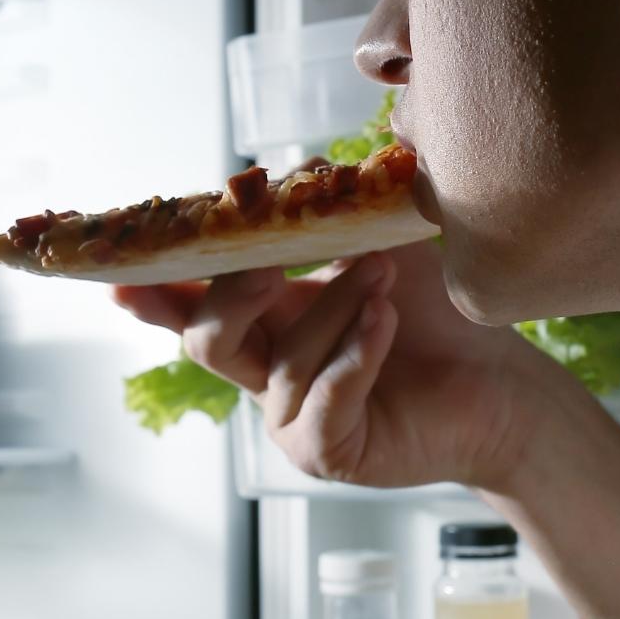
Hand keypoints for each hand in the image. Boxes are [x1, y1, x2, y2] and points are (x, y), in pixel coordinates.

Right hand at [114, 242, 564, 492]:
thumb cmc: (432, 317)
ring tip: (381, 277)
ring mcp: (291, 420)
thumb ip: (334, 213)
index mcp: (264, 324)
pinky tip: (385, 322)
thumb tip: (304, 166)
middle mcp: (265, 374)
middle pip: (208, 341)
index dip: (152, 291)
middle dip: (232, 294)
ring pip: (280, 365)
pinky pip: (323, 404)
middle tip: (272, 261)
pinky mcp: (330, 452)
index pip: (192, 306)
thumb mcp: (380, 248)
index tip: (120, 272)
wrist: (498, 380)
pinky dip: (353, 357)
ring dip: (331, 311)